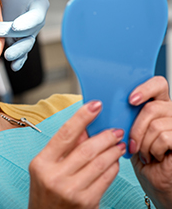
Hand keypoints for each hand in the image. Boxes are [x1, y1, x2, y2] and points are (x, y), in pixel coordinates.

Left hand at [0, 0, 49, 70]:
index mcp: (37, 6)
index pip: (35, 17)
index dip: (27, 22)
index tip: (16, 26)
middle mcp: (33, 22)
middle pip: (28, 33)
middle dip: (13, 35)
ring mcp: (24, 33)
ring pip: (25, 45)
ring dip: (18, 52)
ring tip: (8, 56)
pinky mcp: (15, 40)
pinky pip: (20, 52)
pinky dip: (19, 60)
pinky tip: (14, 66)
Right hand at [29, 101, 125, 208]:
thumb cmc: (45, 191)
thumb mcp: (46, 166)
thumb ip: (63, 147)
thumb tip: (85, 127)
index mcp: (41, 163)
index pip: (64, 134)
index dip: (81, 117)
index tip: (95, 105)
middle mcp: (55, 176)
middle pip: (86, 149)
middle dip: (105, 136)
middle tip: (115, 130)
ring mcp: (71, 190)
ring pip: (99, 163)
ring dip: (112, 151)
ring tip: (118, 144)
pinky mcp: (86, 202)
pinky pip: (105, 179)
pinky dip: (113, 167)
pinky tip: (114, 161)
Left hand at [128, 76, 171, 208]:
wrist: (157, 184)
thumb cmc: (143, 159)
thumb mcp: (129, 132)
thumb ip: (124, 115)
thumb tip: (103, 103)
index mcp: (158, 105)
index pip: (158, 84)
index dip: (145, 88)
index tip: (131, 100)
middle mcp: (171, 112)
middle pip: (152, 107)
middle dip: (136, 128)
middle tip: (133, 143)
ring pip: (156, 124)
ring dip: (145, 143)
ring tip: (146, 153)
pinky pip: (165, 137)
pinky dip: (155, 149)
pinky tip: (156, 157)